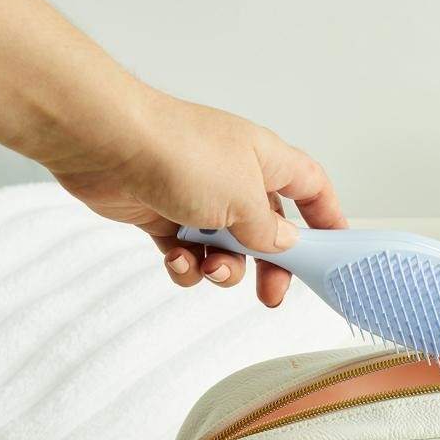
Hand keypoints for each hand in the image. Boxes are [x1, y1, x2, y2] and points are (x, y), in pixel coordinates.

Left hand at [50, 89, 346, 307]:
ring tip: (210, 268)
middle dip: (271, 268)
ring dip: (223, 269)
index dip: (328, 218)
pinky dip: (187, 266)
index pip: (312, 187)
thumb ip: (270, 230)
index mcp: (266, 162)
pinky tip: (178, 261)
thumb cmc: (180, 154)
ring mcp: (199, 198)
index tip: (334, 252)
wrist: (105, 144)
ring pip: (228, 250)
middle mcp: (236, 179)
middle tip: (270, 295)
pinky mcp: (164, 215)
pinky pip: (189, 254)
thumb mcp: (245, 199)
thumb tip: (284, 244)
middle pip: (270, 232)